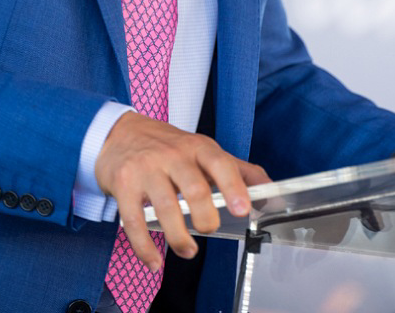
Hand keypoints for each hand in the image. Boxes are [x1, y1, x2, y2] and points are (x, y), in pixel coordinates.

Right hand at [94, 111, 270, 269]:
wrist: (119, 133)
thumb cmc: (170, 147)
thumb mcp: (205, 151)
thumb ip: (240, 172)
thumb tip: (274, 196)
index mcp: (198, 147)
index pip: (220, 163)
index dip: (234, 186)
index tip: (243, 210)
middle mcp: (173, 156)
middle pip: (194, 187)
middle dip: (205, 216)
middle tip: (210, 229)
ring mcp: (146, 170)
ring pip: (165, 207)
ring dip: (179, 237)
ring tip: (188, 251)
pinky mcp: (124, 185)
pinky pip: (134, 220)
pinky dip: (145, 246)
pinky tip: (155, 261)